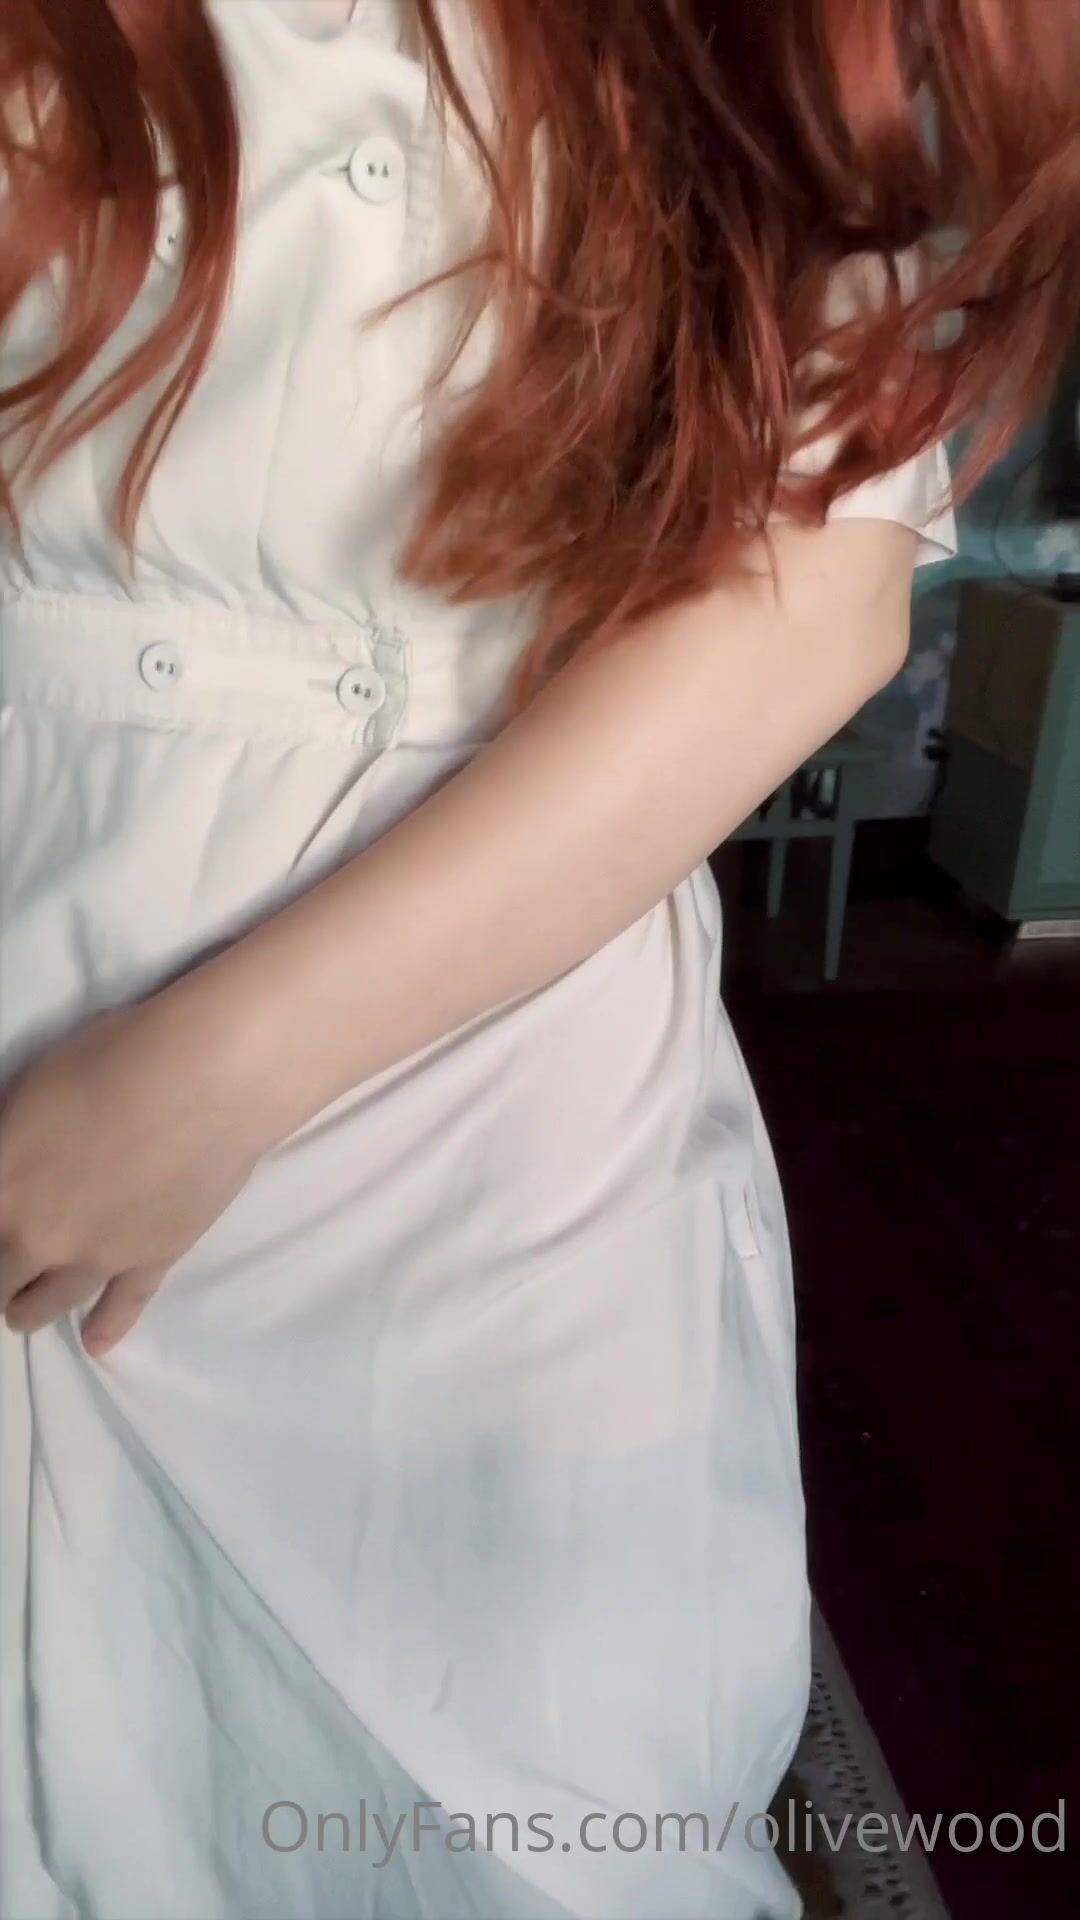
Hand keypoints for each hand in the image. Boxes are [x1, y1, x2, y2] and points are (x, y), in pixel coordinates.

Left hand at [0, 986, 270, 1355]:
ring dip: (26, 1309)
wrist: (207, 1081)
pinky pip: (123, 1305)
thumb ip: (10, 1138)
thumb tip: (7, 1158)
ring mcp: (97, 1256)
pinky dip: (107, 1327)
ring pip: (45, 1302)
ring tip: (21, 1311)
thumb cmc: (115, 1059)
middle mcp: (37, 1234)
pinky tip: (96, 1345)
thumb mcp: (33, 1086)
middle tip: (1, 1271)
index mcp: (1, 1185)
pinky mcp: (152, 1260)